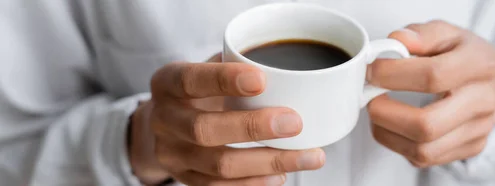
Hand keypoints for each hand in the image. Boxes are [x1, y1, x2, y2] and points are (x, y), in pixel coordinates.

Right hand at [129, 56, 325, 185]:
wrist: (166, 124)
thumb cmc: (200, 90)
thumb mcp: (207, 68)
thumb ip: (237, 63)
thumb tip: (288, 71)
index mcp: (167, 83)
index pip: (191, 80)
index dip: (224, 80)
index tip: (262, 79)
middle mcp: (163, 120)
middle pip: (204, 130)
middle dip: (253, 127)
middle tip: (294, 123)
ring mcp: (172, 154)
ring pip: (219, 165)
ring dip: (268, 162)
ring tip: (308, 156)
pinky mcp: (184, 179)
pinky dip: (254, 183)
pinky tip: (281, 175)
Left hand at [367, 20, 494, 167]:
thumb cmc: (464, 56)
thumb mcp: (447, 33)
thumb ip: (422, 35)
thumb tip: (397, 42)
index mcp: (478, 66)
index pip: (432, 76)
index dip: (393, 75)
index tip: (372, 71)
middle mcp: (482, 102)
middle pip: (427, 124)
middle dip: (386, 114)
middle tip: (370, 99)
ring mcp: (477, 130)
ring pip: (423, 149)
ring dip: (387, 133)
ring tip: (377, 112)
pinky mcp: (469, 149)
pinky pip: (424, 158)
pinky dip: (397, 144)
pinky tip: (391, 126)